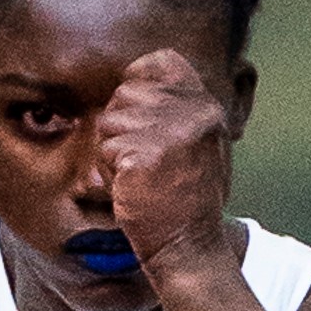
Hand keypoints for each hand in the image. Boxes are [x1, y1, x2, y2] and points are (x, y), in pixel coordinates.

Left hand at [97, 50, 235, 278]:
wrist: (188, 248)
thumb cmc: (183, 202)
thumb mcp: (194, 144)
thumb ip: (173, 109)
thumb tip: (130, 80)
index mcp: (205, 106)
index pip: (160, 61)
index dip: (138, 85)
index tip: (145, 125)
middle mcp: (192, 112)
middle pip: (125, 93)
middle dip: (122, 129)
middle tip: (143, 164)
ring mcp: (169, 132)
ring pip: (110, 121)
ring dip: (114, 153)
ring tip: (139, 179)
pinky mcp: (145, 155)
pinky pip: (105, 150)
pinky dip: (110, 173)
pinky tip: (132, 191)